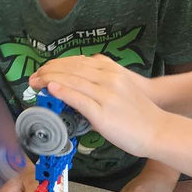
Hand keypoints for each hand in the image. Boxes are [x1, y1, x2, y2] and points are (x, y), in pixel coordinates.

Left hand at [29, 55, 161, 157]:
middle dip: (49, 71)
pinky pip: (78, 98)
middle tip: (34, 77)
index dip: (57, 64)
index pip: (78, 62)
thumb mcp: (122, 87)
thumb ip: (102, 82)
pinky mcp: (102, 112)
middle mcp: (108, 77)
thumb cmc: (139, 113)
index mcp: (112, 70)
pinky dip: (62, 91)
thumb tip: (80, 88)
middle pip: (72, 68)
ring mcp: (105, 94)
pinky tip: (51, 89)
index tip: (44, 70)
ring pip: (72, 80)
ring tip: (36, 82)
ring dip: (49, 79)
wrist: (158, 130)